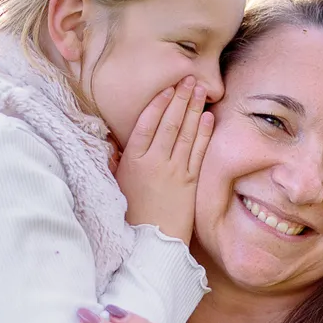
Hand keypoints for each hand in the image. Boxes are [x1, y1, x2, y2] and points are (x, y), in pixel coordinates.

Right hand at [116, 76, 213, 243]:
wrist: (150, 243)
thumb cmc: (130, 215)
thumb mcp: (116, 185)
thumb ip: (117, 161)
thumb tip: (114, 142)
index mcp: (133, 160)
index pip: (147, 124)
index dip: (158, 103)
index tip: (167, 87)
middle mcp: (154, 162)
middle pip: (169, 123)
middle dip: (180, 99)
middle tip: (189, 78)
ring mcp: (174, 171)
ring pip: (186, 134)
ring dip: (194, 110)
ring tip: (200, 90)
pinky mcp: (190, 183)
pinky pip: (199, 153)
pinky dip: (204, 134)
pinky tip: (209, 118)